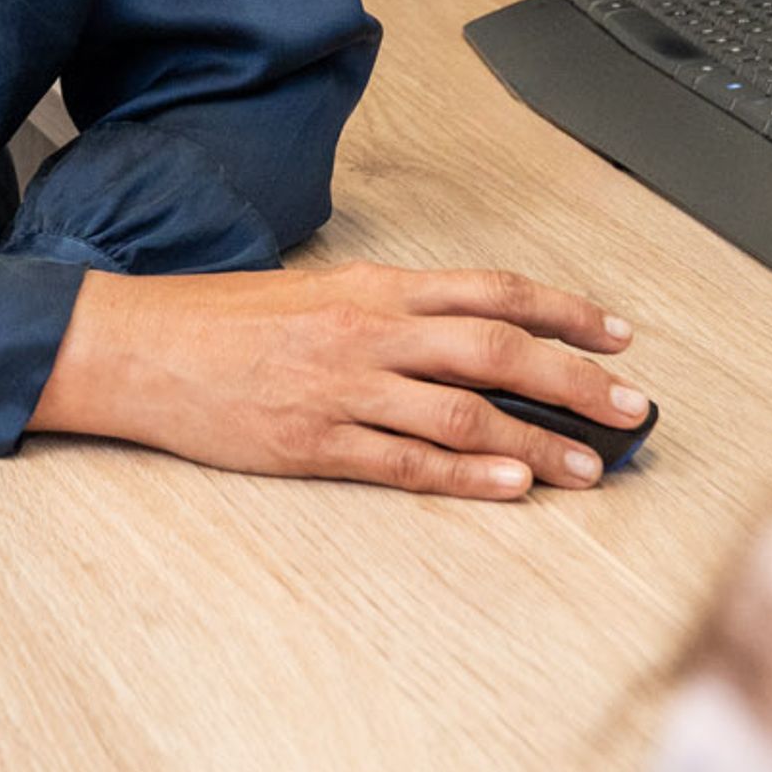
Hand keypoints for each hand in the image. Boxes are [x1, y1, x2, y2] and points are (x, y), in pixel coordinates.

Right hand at [26, 261, 646, 498]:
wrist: (140, 347)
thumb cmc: (224, 320)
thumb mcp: (318, 292)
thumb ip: (392, 310)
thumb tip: (469, 331)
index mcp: (374, 285)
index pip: (492, 290)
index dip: (564, 311)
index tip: (618, 333)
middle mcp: (369, 329)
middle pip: (497, 349)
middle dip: (576, 379)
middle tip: (631, 407)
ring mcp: (344, 387)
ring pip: (464, 410)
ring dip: (537, 441)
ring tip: (589, 467)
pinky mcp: (316, 442)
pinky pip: (406, 460)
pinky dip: (466, 474)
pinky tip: (511, 486)